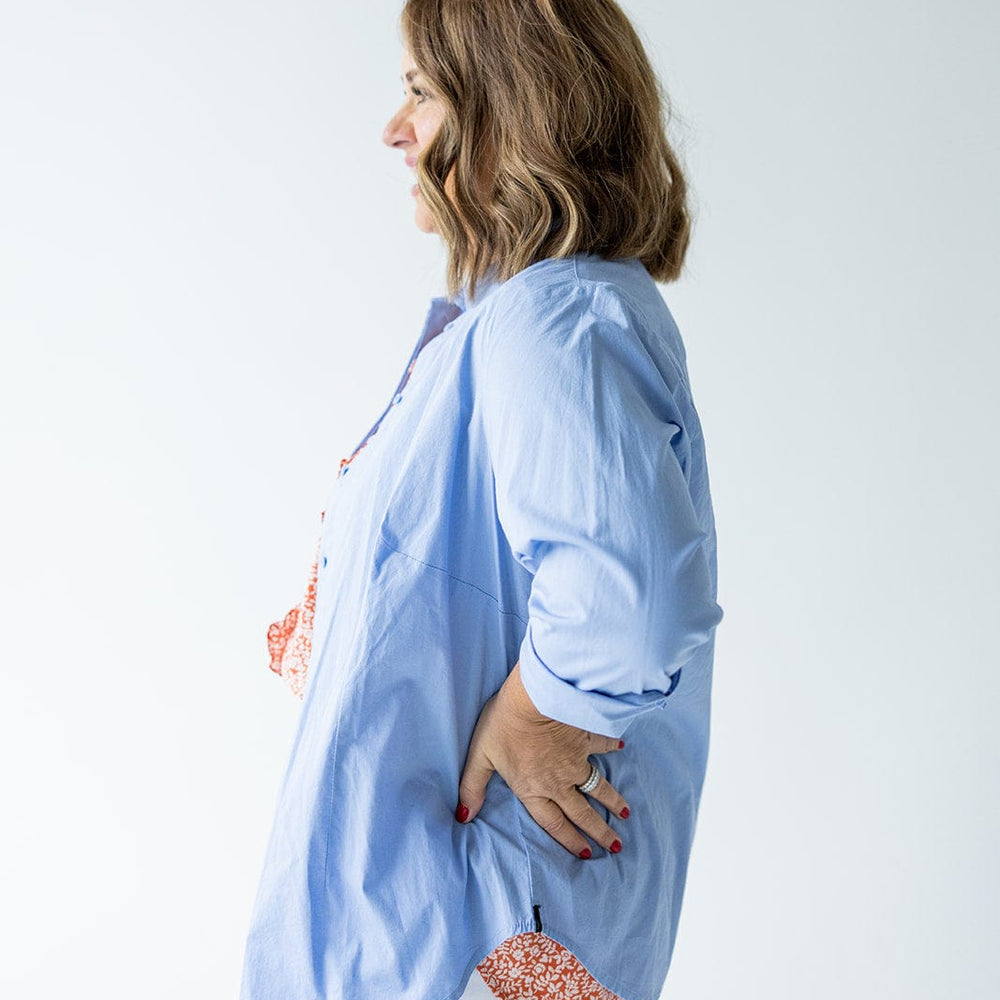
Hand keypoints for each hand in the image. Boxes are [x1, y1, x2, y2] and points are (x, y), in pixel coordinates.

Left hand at [456, 661, 629, 857]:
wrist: (536, 696)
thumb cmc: (504, 724)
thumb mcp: (481, 756)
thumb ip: (472, 787)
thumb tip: (463, 816)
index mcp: (533, 789)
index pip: (553, 823)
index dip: (569, 840)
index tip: (586, 853)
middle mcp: (558, 781)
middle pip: (582, 812)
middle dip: (599, 831)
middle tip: (616, 846)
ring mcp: (576, 760)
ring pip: (598, 787)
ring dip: (612, 800)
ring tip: (626, 814)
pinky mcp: (586, 738)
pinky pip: (602, 745)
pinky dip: (612, 746)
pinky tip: (622, 748)